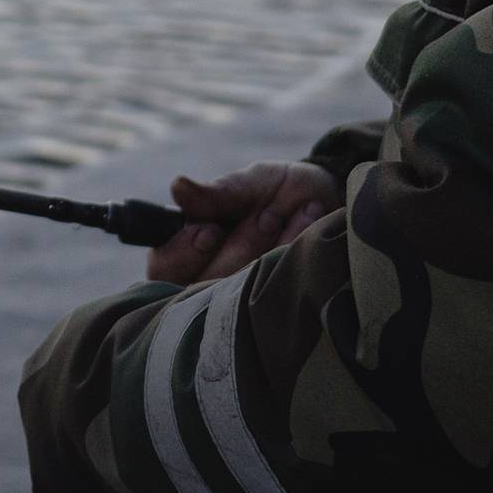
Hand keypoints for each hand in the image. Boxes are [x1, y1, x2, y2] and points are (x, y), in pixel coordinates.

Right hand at [146, 161, 340, 286]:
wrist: (328, 201)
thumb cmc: (278, 190)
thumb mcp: (249, 183)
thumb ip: (216, 192)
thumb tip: (178, 188)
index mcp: (191, 249)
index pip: (164, 268)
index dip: (183, 253)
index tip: (210, 230)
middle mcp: (210, 280)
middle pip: (202, 286)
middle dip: (240, 246)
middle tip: (267, 216)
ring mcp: (241, 300)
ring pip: (240, 291)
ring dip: (268, 248)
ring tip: (286, 217)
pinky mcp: (275, 308)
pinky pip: (277, 293)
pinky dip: (292, 254)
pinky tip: (306, 229)